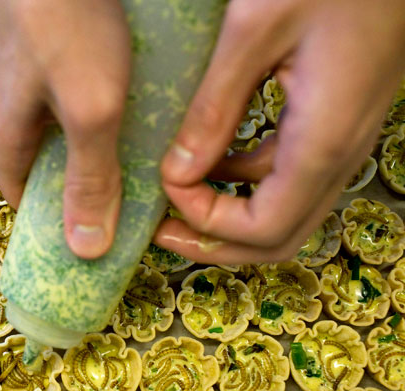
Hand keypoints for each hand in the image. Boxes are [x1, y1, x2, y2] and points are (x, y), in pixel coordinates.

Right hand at [0, 0, 130, 258]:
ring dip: (98, 147)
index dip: (50, 224)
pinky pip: (79, 93)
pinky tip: (139, 106)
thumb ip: (90, 179)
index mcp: (7, 134)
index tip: (89, 241)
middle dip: (82, 187)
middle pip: (47, 164)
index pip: (20, 196)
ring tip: (142, 159)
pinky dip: (105, 109)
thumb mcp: (89, 112)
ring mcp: (34, 73)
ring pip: (65, 128)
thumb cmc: (68, 25)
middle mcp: (14, 106)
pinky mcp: (57, 45)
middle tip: (127, 203)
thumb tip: (87, 251)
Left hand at [156, 0, 404, 264]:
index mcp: (323, 140)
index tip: (167, 190)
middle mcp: (341, 152)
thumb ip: (214, 108)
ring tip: (177, 197)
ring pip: (285, 211)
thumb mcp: (256, 30)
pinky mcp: (337, 120)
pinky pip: (289, 175)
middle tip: (163, 228)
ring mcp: (344, 139)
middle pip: (279, 238)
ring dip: (228, 215)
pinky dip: (244, 182)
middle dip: (216, 243)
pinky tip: (211, 158)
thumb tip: (178, 173)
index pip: (265, 228)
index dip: (208, 226)